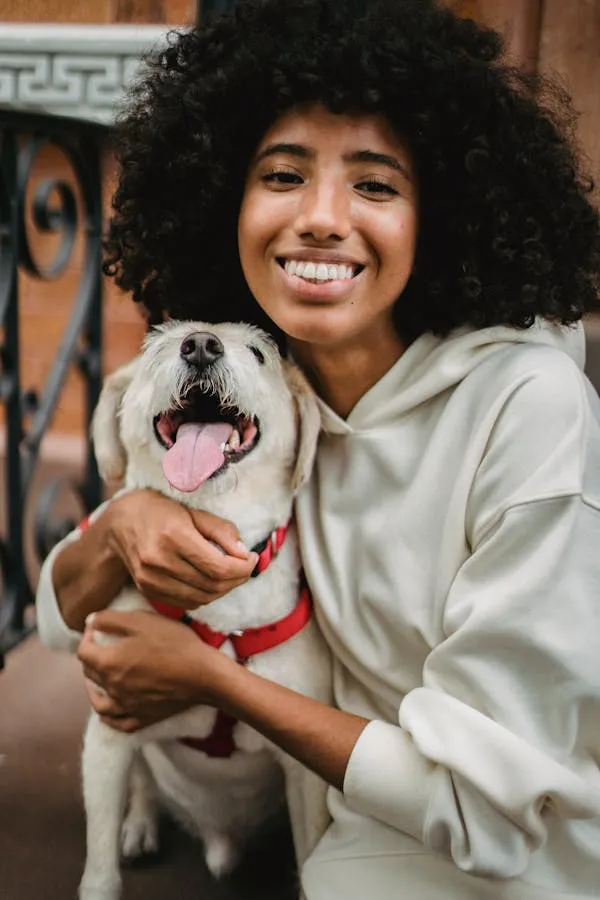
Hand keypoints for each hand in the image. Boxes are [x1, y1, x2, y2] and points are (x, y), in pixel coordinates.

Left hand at [77, 609, 232, 731]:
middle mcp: (112, 687)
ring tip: (96, 679)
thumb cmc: (174, 644)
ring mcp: (126, 706)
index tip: (97, 628)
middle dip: (91, 657)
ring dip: (93, 689)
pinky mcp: (142, 718)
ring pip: (98, 702)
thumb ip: (111, 619)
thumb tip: (90, 621)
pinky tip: (109, 712)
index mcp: (109, 663)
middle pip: (89, 674)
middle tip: (101, 646)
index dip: (87, 636)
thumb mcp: (142, 621)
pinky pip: (118, 722)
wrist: (203, 674)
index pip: (83, 651)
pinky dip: (108, 717)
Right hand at [106, 490, 258, 608]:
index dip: (242, 568)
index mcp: (173, 536)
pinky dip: (207, 595)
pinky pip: (188, 602)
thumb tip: (244, 553)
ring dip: (224, 589)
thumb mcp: (193, 511)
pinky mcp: (148, 590)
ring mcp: (151, 579)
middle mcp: (158, 561)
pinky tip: (212, 580)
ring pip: (202, 597)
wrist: (120, 523)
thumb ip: (221, 531)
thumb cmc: (162, 512)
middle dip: (237, 578)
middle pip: (212, 584)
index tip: (252, 558)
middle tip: (246, 566)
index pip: (218, 566)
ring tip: (232, 573)